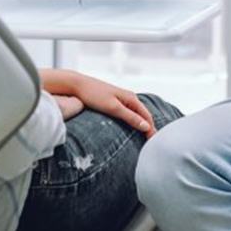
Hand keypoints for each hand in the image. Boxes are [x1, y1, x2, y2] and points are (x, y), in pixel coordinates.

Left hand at [39, 69, 156, 137]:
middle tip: (151, 144)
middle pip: (143, 115)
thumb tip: (146, 126)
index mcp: (131, 98)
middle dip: (148, 128)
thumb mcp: (113, 108)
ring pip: (136, 114)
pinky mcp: (113, 102)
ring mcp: (121, 99)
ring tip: (143, 139)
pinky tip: (130, 128)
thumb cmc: (94, 95)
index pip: (147, 116)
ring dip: (141, 125)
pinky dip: (133, 121)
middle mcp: (128, 97)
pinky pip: (128, 113)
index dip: (152, 129)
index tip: (153, 144)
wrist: (77, 85)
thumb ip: (130, 117)